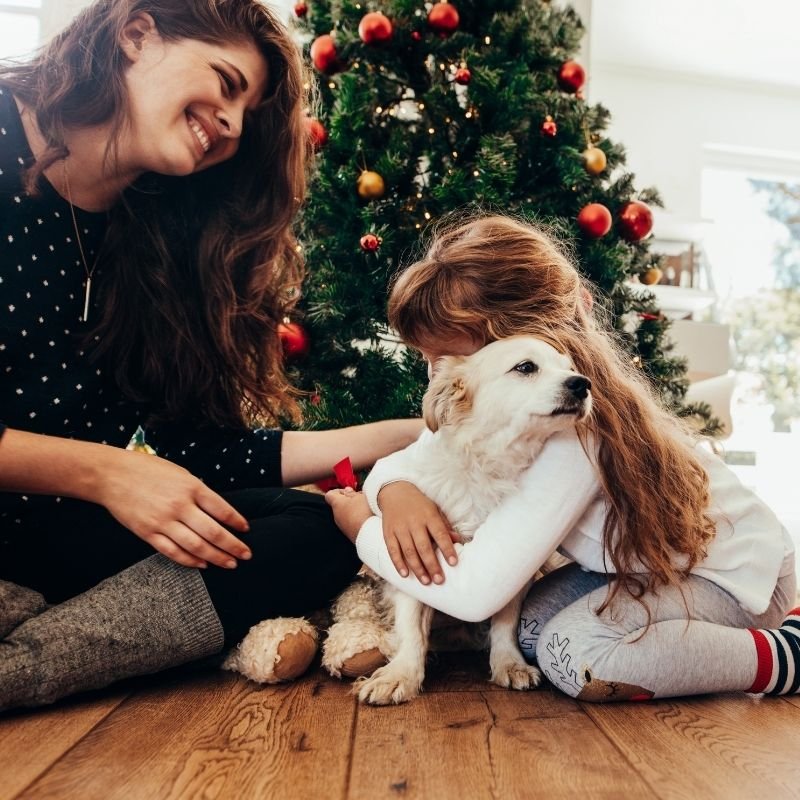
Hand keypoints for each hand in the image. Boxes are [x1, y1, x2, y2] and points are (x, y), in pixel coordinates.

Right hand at [95, 449, 251, 568]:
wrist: (112, 475)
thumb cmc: (148, 470)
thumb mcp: (180, 473)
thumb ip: (198, 491)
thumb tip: (216, 511)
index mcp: (192, 487)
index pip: (223, 510)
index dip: (237, 523)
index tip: (246, 530)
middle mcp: (180, 506)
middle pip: (214, 533)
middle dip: (233, 546)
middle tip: (246, 555)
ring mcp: (163, 521)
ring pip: (197, 546)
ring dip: (216, 557)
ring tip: (230, 564)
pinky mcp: (148, 533)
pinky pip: (173, 552)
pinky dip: (190, 561)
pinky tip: (203, 564)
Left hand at [325, 487, 371, 543]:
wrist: (369, 534)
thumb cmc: (364, 513)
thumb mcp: (360, 497)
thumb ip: (352, 493)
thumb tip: (347, 491)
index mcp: (336, 504)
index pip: (330, 495)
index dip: (338, 491)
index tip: (349, 491)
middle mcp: (336, 516)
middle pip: (339, 505)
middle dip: (349, 501)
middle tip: (361, 499)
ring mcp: (342, 526)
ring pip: (346, 514)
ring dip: (354, 510)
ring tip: (367, 509)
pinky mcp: (350, 534)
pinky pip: (351, 523)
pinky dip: (358, 520)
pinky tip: (368, 519)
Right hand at [377, 482, 459, 585]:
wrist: (395, 492)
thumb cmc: (420, 505)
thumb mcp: (435, 511)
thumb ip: (445, 527)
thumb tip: (458, 541)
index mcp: (429, 516)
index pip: (440, 534)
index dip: (447, 549)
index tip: (453, 563)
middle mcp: (414, 522)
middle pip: (423, 546)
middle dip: (432, 565)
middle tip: (439, 580)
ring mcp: (400, 528)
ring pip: (408, 551)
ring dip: (417, 568)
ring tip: (426, 581)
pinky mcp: (388, 532)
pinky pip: (392, 550)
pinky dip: (398, 563)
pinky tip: (405, 574)